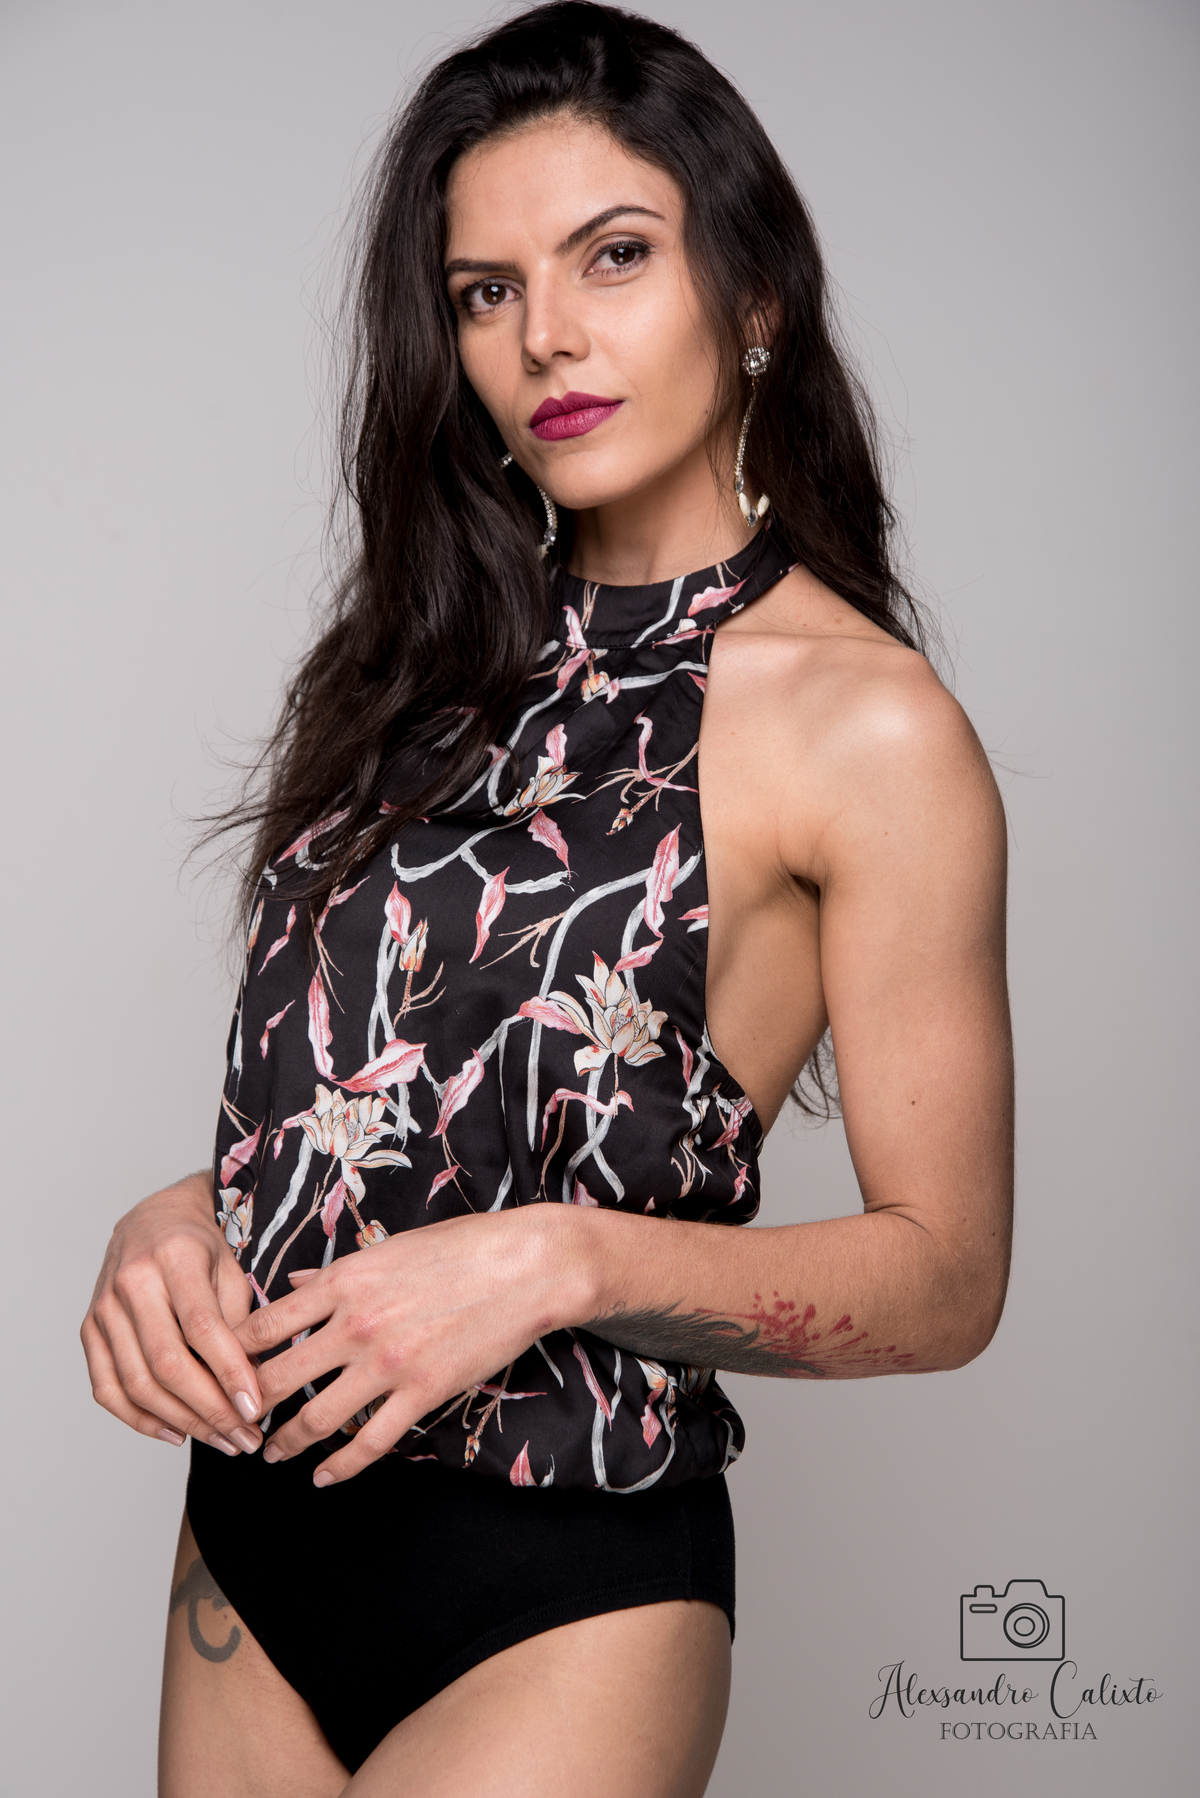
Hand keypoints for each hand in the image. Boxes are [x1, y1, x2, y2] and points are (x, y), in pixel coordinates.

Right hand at [81, 1172, 264, 1456]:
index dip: (229, 1372)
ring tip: (221, 1440)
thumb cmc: (200, 1247)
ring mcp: (103, 1308)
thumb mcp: (232, 1269)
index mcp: (174, 1257)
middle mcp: (131, 1282)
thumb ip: (240, 1323)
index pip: (202, 1326)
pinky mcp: (89, 1330)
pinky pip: (107, 1389)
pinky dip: (140, 1420)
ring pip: (137, 1383)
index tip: (255, 1408)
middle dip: (209, 1409)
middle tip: (244, 1437)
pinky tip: (175, 1433)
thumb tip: (252, 1388)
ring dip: (182, 1422)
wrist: (152, 1221)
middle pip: (167, 1362)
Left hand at [234, 1207, 578, 1485]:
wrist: (526, 1267)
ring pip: (314, 1418)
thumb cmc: (461, 1247)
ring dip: (284, 1443)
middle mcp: (355, 1325)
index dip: (230, 1355)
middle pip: (274, 1377)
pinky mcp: (422, 1393)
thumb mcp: (388, 1247)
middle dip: (244, 1407)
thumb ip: (335, 1273)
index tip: (217, 1371)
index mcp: (343, 1282)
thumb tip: (294, 1284)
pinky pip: (369, 1442)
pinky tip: (323, 1476)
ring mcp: (387, 1363)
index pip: (263, 1325)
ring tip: (268, 1454)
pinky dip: (339, 1466)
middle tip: (229, 1423)